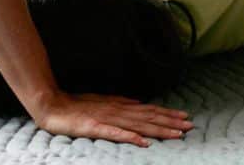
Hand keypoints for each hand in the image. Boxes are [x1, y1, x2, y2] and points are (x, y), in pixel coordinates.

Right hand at [35, 92, 193, 146]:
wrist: (53, 104)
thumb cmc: (78, 105)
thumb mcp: (104, 101)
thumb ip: (122, 102)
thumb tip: (140, 103)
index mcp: (121, 105)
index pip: (150, 110)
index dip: (169, 114)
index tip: (185, 118)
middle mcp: (119, 110)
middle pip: (150, 117)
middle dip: (171, 122)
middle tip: (190, 126)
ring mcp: (108, 118)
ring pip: (139, 125)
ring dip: (159, 129)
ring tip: (176, 134)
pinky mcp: (96, 127)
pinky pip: (116, 133)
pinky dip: (131, 138)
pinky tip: (144, 142)